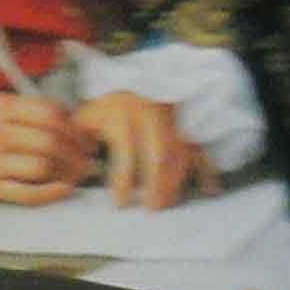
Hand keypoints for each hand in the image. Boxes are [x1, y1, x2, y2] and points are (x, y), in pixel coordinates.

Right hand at [0, 89, 86, 206]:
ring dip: (67, 173)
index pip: (49, 113)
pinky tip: (63, 190)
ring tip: (77, 176)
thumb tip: (69, 120)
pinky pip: (26, 192)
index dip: (73, 127)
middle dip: (76, 153)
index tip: (83, 139)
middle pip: (50, 141)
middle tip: (87, 161)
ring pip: (42, 166)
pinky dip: (50, 193)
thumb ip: (22, 110)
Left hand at [71, 90, 210, 214]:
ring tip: (169, 203)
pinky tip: (212, 189)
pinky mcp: (186, 124)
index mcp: (122, 115)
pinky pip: (200, 147)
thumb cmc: (105, 108)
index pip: (125, 151)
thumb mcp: (85, 118)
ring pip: (180, 152)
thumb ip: (78, 142)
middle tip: (152, 208)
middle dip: (157, 183)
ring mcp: (172, 120)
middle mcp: (151, 117)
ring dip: (177, 180)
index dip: (123, 179)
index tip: (119, 203)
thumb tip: (77, 171)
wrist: (134, 81)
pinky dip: (207, 168)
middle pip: (159, 154)